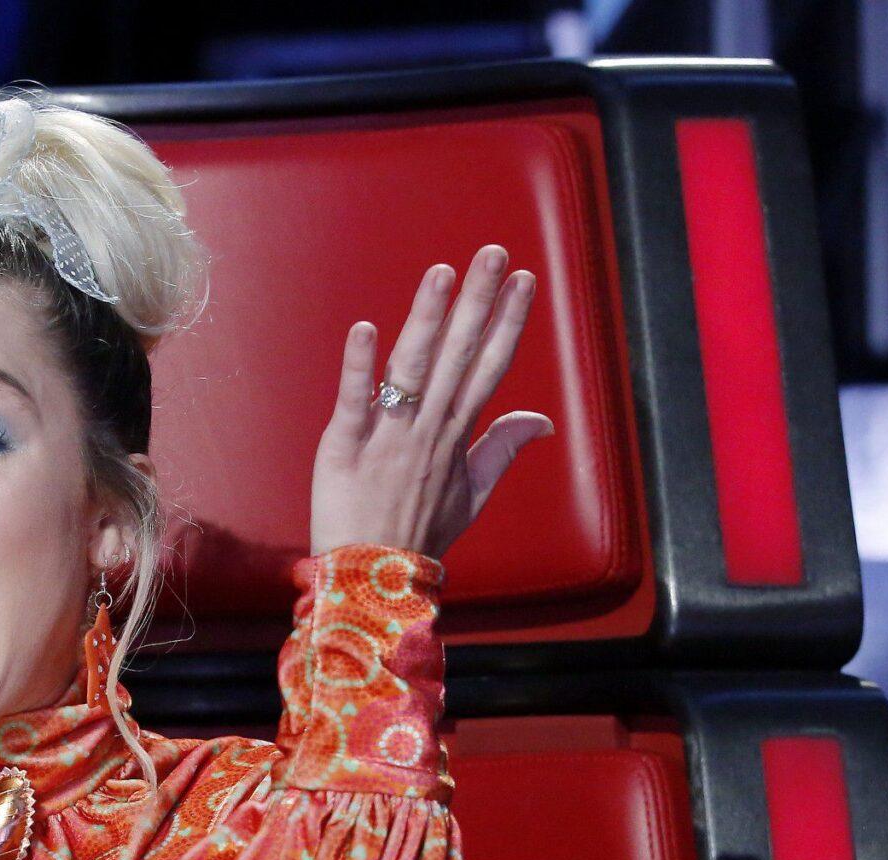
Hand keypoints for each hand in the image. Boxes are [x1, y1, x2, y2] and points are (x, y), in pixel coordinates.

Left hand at [309, 243, 553, 559]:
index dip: (506, 322)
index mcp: (457, 435)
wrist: (374, 578)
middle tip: (493, 254)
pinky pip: (355, 400)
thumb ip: (503, 449)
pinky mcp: (344, 445)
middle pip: (458, 356)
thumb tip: (542, 421)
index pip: (488, 367)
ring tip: (442, 274)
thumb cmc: (419, 535)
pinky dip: (360, 366)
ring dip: (427, 320)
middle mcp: (428, 430)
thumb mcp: (474, 494)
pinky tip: (366, 329)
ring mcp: (388, 436)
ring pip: (413, 369)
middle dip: (478, 303)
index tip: (522, 280)